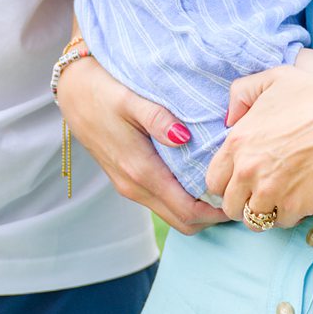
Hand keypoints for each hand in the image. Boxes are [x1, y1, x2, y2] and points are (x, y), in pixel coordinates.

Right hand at [56, 54, 228, 235]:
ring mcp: (129, 186)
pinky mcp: (126, 180)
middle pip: (183, 222)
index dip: (217, 212)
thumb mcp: (131, 99)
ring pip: (172, 215)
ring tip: (222, 185)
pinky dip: (183, 200)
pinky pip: (161, 202)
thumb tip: (184, 137)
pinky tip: (197, 176)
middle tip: (238, 193)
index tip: (240, 197)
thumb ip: (158, 119)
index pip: (187, 211)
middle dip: (213, 216)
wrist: (72, 91)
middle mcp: (134, 187)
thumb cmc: (103, 91)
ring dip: (198, 209)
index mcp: (140, 171)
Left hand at [208, 63, 312, 228]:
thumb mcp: (274, 78)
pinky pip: (281, 222)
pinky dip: (289, 215)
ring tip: (279, 199)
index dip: (226, 183)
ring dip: (264, 211)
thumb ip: (242, 92)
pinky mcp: (293, 206)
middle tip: (260, 194)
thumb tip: (230, 117)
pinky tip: (300, 198)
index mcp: (238, 142)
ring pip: (253, 219)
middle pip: (229, 205)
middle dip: (242, 202)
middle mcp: (247, 170)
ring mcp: (269, 191)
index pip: (213, 180)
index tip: (240, 182)